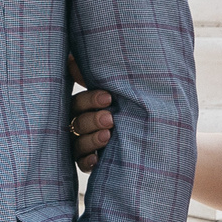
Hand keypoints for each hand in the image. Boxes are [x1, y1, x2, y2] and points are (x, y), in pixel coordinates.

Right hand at [67, 56, 113, 173]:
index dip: (90, 100)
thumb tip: (74, 56)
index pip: (78, 102)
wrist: (146, 133)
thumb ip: (92, 75)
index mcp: (80, 105)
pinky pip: (81, 164)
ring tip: (108, 136)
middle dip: (92, 120)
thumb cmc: (123, 102)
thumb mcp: (111, 88)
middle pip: (78, 123)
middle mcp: (76, 124)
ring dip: (91, 139)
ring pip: (78, 144)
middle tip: (110, 118)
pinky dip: (88, 162)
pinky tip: (96, 160)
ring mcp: (79, 144)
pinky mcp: (86, 162)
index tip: (108, 98)